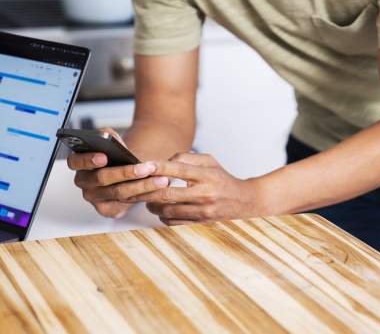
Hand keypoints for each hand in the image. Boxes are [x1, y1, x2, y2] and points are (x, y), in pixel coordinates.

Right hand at [67, 127, 170, 217]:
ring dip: (142, 186)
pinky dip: (144, 196)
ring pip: (118, 192)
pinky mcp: (106, 209)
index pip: (75, 161)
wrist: (128, 171)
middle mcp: (83, 182)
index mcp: (78, 163)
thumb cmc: (117, 154)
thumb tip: (113, 139)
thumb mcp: (112, 140)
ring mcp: (94, 197)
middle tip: (146, 168)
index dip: (88, 159)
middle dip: (126, 172)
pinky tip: (158, 190)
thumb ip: (108, 135)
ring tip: (161, 179)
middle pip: (102, 179)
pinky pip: (126, 204)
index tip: (104, 156)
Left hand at [134, 153, 269, 225]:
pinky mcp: (200, 222)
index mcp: (206, 174)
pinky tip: (161, 209)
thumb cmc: (222, 178)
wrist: (243, 201)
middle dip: (147, 191)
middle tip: (136, 187)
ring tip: (147, 199)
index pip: (177, 168)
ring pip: (167, 210)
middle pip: (167, 193)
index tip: (144, 165)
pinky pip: (174, 222)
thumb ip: (186, 157)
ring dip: (153, 204)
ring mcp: (202, 210)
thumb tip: (163, 163)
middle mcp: (204, 193)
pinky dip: (162, 215)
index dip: (158, 167)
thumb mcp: (209, 161)